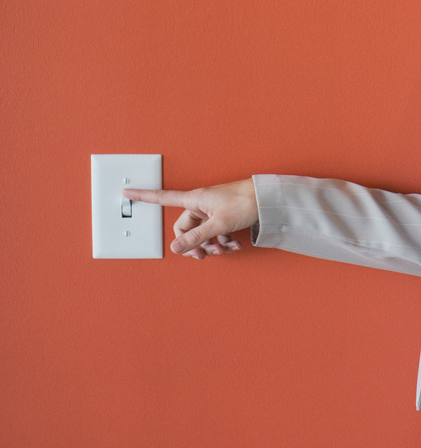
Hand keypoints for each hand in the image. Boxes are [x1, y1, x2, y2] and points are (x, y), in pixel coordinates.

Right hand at [122, 178, 257, 259]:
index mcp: (194, 199)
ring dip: (212, 245)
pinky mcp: (223, 215)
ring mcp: (211, 209)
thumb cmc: (245, 202)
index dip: (144, 196)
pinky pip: (215, 232)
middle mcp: (200, 204)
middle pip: (185, 228)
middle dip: (194, 244)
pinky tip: (235, 246)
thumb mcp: (219, 224)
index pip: (163, 197)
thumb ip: (196, 237)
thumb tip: (176, 248)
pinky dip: (223, 242)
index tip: (126, 192)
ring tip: (226, 250)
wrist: (267, 199)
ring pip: (202, 233)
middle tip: (205, 255)